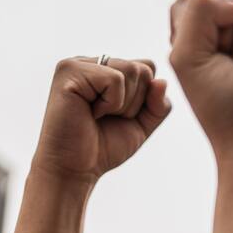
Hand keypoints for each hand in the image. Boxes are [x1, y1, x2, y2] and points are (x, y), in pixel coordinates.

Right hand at [30, 57, 169, 184]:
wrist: (74, 169)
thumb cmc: (103, 147)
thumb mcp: (141, 125)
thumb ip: (158, 104)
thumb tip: (162, 81)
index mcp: (106, 70)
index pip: (148, 67)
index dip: (145, 99)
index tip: (120, 117)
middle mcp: (92, 62)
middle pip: (143, 68)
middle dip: (135, 103)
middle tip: (107, 118)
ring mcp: (79, 64)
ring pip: (131, 71)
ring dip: (122, 104)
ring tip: (98, 115)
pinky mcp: (70, 71)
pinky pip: (115, 79)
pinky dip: (111, 104)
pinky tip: (90, 113)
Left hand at [169, 0, 232, 162]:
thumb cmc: (221, 107)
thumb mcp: (186, 56)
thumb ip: (200, 9)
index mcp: (199, 40)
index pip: (191, 1)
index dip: (197, 27)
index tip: (203, 64)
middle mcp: (230, 36)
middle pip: (222, 1)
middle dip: (223, 40)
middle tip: (231, 74)